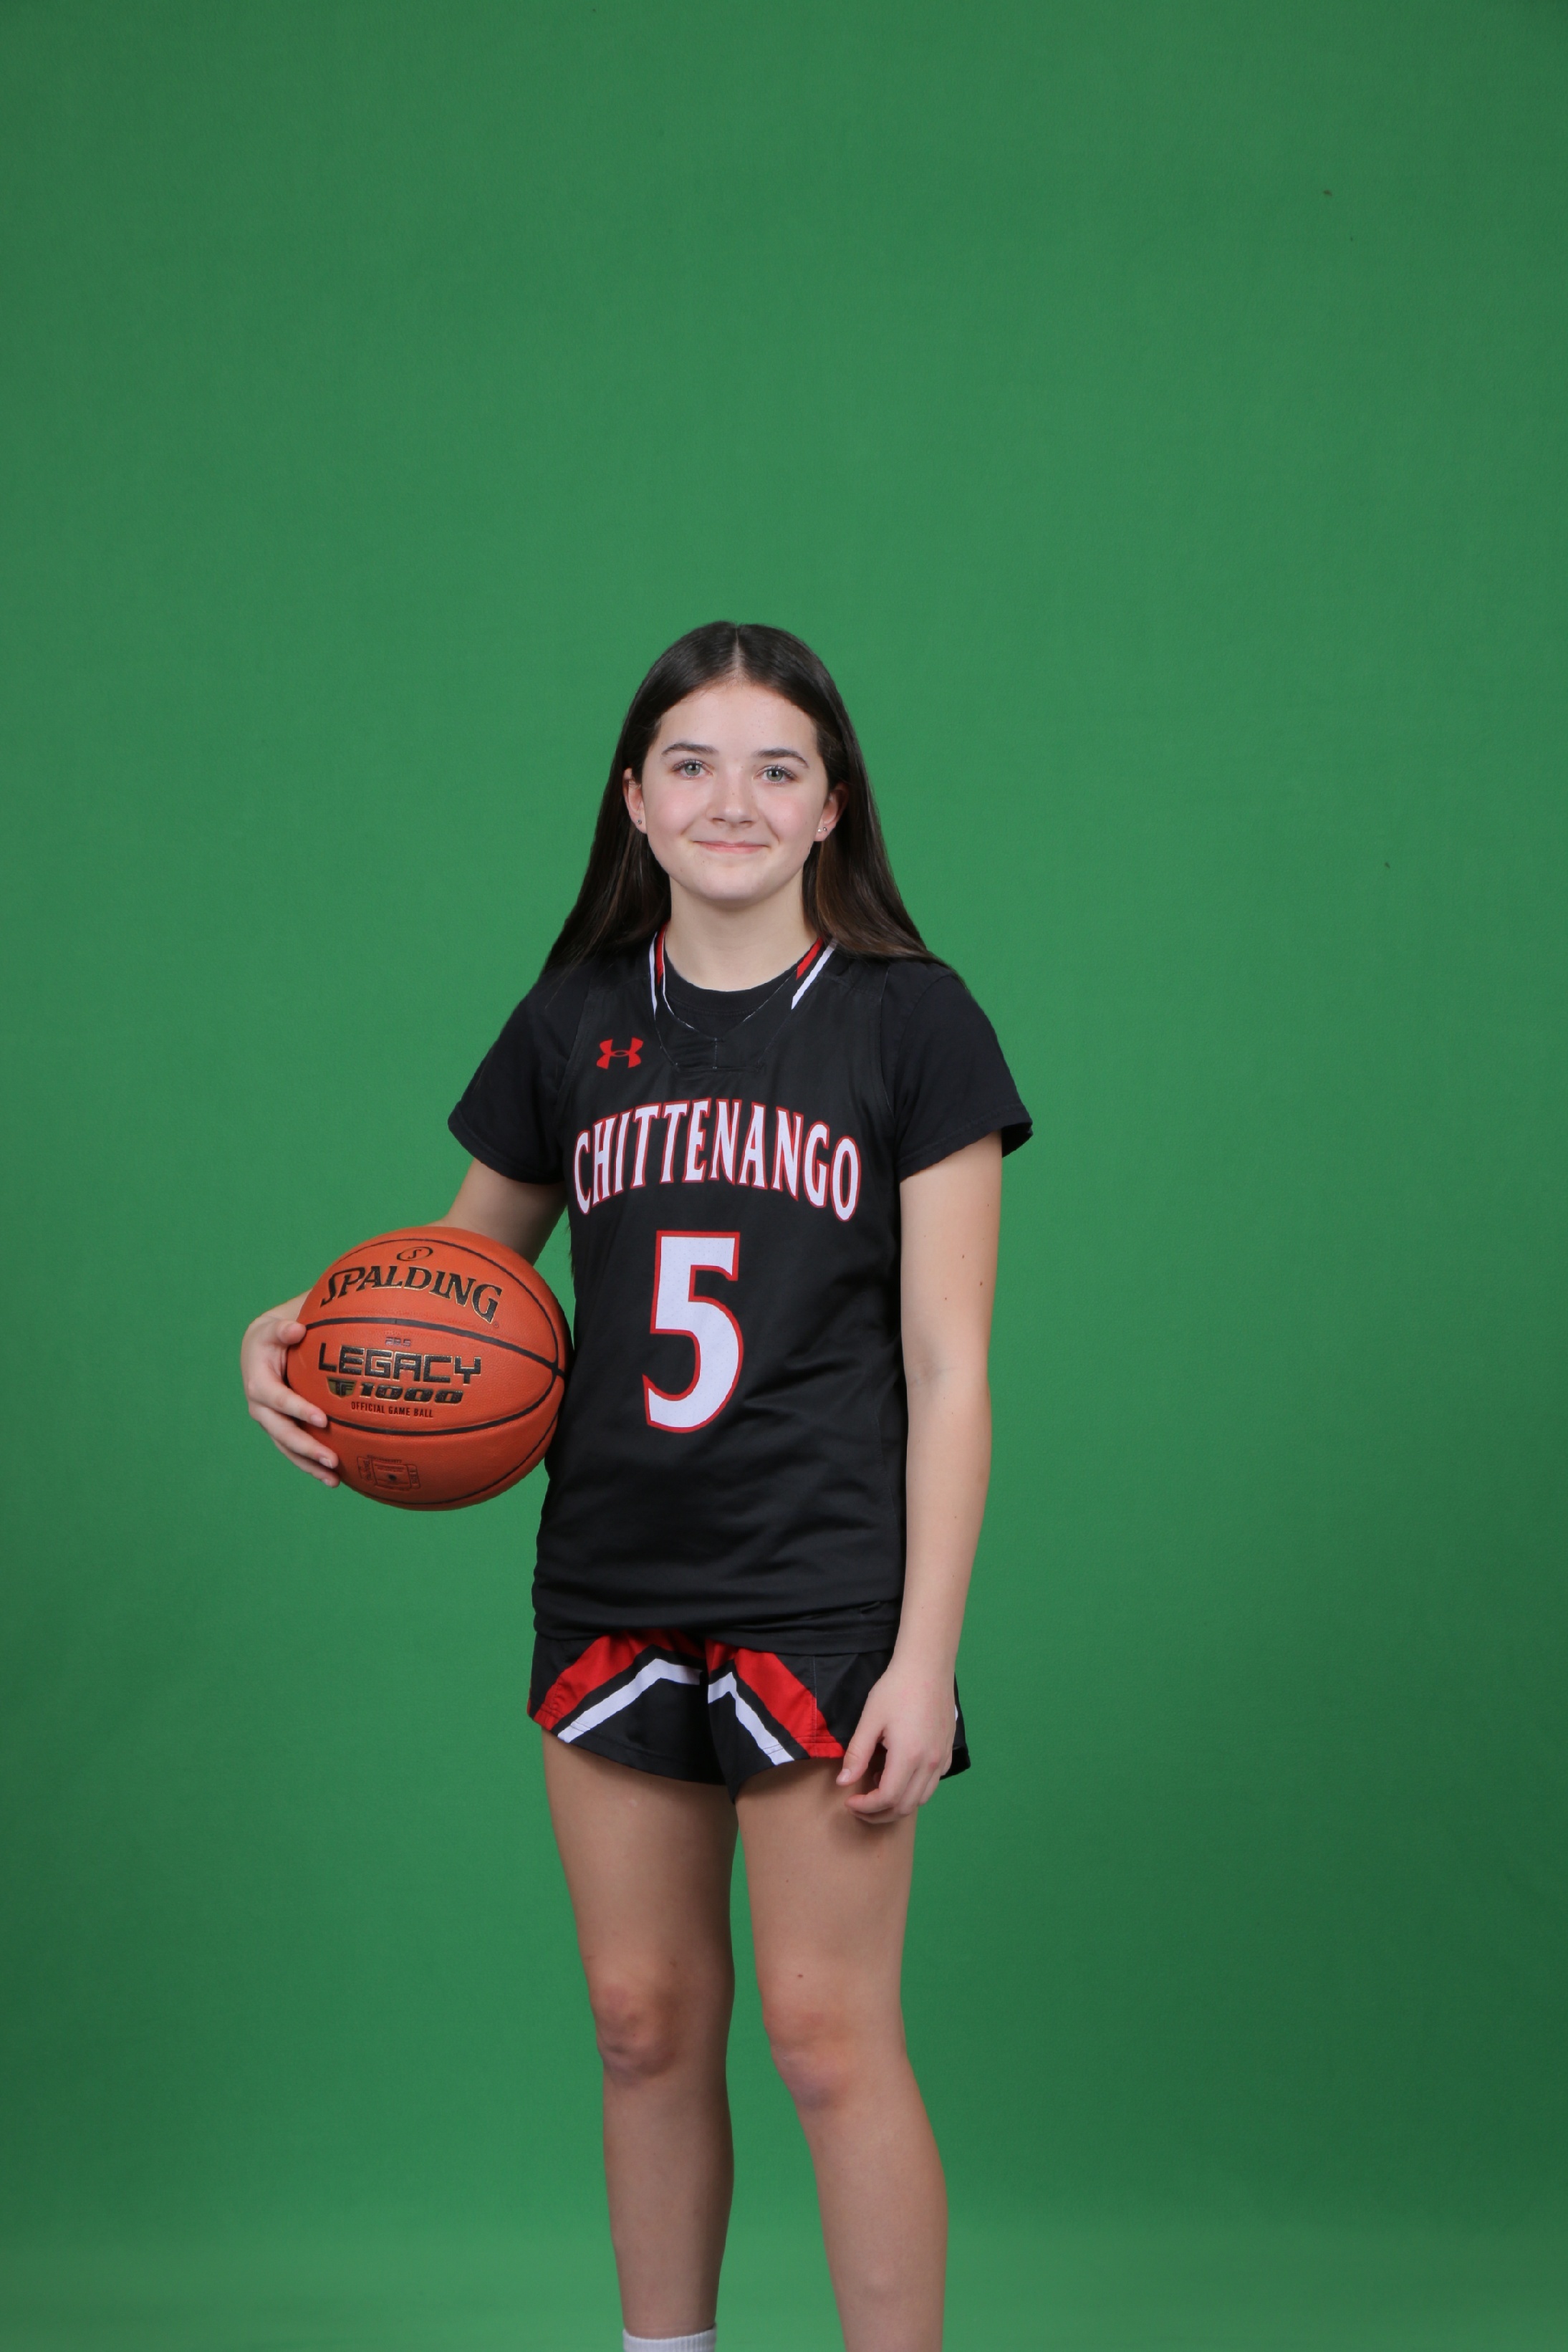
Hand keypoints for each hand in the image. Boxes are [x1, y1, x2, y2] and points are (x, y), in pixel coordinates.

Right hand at [240, 1294, 339, 1485]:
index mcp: (259, 1385)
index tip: (322, 1419)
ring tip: (334, 1480)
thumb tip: (296, 1329)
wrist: (259, 1350)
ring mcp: (270, 1422)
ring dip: (309, 1465)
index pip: (280, 1401)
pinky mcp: (280, 1430)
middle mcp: (261, 1409)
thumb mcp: (274, 1329)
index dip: (299, 1410)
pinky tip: (333, 1478)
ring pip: (288, 1449)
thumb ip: (283, 1329)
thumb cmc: (272, 1337)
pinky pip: (294, 1451)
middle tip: (333, 1459)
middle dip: (307, 1448)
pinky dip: (311, 1465)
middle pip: (283, 1433)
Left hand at [835, 1655, 956, 1823]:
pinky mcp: (947, 1752)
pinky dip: (914, 1791)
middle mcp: (929, 1764)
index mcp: (908, 1757)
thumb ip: (857, 1754)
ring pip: (921, 1799)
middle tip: (859, 1805)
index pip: (886, 1799)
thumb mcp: (870, 1720)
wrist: (927, 1667)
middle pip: (905, 1807)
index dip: (865, 1807)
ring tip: (876, 1789)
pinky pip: (932, 1784)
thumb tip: (843, 1782)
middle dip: (879, 1813)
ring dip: (897, 1805)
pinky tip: (898, 1776)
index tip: (849, 1801)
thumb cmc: (896, 1689)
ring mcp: (941, 1759)